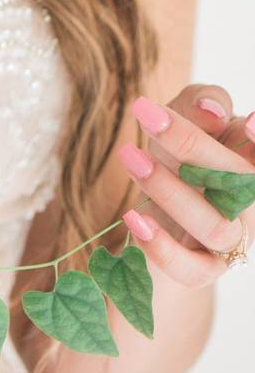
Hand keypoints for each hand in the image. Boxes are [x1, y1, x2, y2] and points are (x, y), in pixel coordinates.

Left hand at [117, 85, 254, 286]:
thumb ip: (201, 102)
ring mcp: (233, 239)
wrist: (157, 214)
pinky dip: (161, 247)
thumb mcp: (184, 115)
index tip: (248, 120)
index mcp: (254, 163)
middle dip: (191, 145)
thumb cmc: (177, 155)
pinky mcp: (204, 269)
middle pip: (239, 181)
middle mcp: (253, 203)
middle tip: (147, 117)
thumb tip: (212, 110)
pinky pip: (191, 269)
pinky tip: (133, 217)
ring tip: (131, 158)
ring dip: (169, 190)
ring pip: (214, 224)